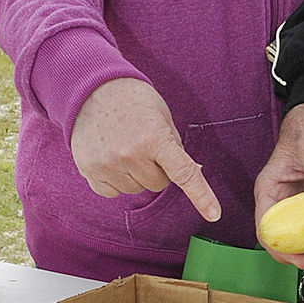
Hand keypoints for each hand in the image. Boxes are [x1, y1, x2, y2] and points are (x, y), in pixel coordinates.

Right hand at [70, 78, 220, 221]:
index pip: (183, 173)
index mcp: (155, 138)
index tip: (214, 214)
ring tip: (124, 145)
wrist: (92, 88)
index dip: (201, 195)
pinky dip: (116, 179)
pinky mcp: (89, 171)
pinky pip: (113, 192)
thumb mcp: (162, 117)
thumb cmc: (134, 101)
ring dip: (135, 173)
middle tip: (144, 144)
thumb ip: (174, 147)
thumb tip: (189, 174)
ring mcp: (107, 164)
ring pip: (136, 189)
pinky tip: (110, 156)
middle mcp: (130, 154)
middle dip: (157, 168)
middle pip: (158, 184)